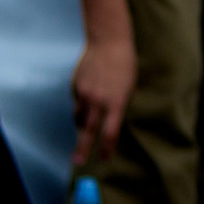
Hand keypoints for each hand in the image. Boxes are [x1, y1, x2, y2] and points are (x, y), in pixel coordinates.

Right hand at [71, 35, 135, 167]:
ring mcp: (84, 93)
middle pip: (87, 132)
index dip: (106, 149)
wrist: (108, 41)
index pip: (109, 133)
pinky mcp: (75, 86)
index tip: (103, 159)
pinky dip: (82, 105)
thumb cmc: (124, 65)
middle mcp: (98, 100)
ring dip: (82, 126)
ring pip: (79, 118)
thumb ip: (117, 108)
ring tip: (85, 128)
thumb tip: (106, 125)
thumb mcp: (128, 89)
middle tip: (77, 162)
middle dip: (82, 149)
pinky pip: (77, 103)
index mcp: (116, 102)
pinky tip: (89, 94)